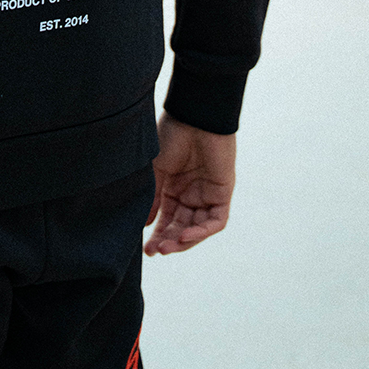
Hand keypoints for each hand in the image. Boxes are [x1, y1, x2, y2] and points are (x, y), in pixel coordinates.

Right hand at [144, 112, 235, 256]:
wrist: (193, 116)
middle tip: (155, 251)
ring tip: (167, 247)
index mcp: (173, 188)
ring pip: (198, 228)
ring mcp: (207, 195)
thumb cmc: (171, 136)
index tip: (146, 249)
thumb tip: (145, 225)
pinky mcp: (222, 193)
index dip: (158, 235)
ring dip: (184, 240)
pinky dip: (201, 231)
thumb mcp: (156, 170)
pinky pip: (215, 221)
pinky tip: (184, 235)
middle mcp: (191, 195)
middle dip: (169, 241)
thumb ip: (153, 198)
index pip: (167, 219)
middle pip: (181, 227)